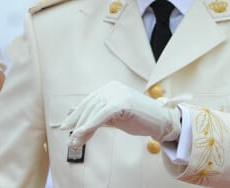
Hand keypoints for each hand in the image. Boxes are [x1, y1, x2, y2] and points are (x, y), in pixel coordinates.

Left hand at [60, 81, 180, 147]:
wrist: (162, 121)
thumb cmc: (140, 119)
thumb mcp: (116, 117)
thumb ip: (98, 115)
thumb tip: (77, 116)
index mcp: (109, 88)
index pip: (89, 101)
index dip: (76, 114)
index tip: (66, 126)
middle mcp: (111, 88)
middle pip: (89, 105)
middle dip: (76, 121)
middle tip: (67, 136)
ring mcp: (117, 93)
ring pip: (93, 111)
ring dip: (82, 127)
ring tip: (74, 140)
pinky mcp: (122, 102)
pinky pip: (102, 115)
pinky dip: (90, 125)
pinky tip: (81, 133)